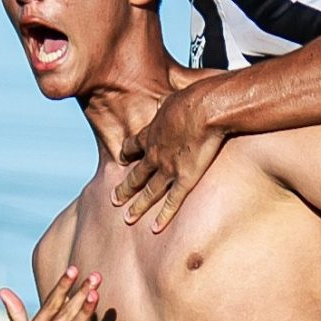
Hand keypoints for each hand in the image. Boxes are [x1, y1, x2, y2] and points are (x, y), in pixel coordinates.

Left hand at [113, 80, 227, 230]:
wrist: (206, 108)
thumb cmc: (196, 96)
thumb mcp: (176, 93)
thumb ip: (172, 100)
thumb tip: (174, 93)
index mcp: (153, 132)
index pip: (135, 145)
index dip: (128, 153)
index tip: (123, 160)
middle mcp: (155, 153)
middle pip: (137, 174)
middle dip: (126, 187)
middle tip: (114, 198)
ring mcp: (168, 168)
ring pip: (149, 191)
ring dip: (138, 205)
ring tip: (128, 218)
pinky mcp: (185, 178)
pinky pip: (172, 201)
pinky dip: (164, 216)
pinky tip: (156, 227)